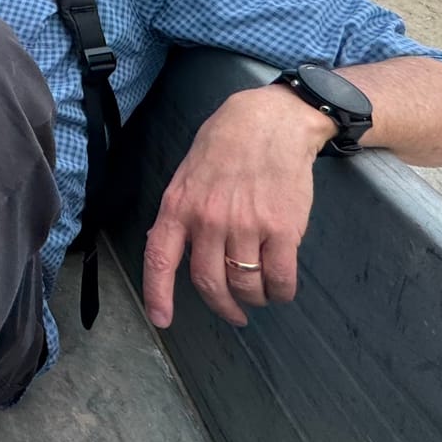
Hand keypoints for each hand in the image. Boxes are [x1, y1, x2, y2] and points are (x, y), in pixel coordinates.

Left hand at [141, 87, 334, 328]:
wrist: (271, 122)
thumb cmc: (225, 145)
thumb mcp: (188, 175)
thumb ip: (181, 214)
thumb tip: (174, 251)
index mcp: (179, 206)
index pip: (160, 260)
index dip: (158, 295)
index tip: (162, 319)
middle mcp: (209, 220)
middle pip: (209, 283)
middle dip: (222, 307)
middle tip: (234, 314)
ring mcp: (247, 226)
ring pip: (246, 285)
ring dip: (254, 299)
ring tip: (260, 295)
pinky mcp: (283, 229)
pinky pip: (280, 278)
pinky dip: (281, 291)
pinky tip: (280, 288)